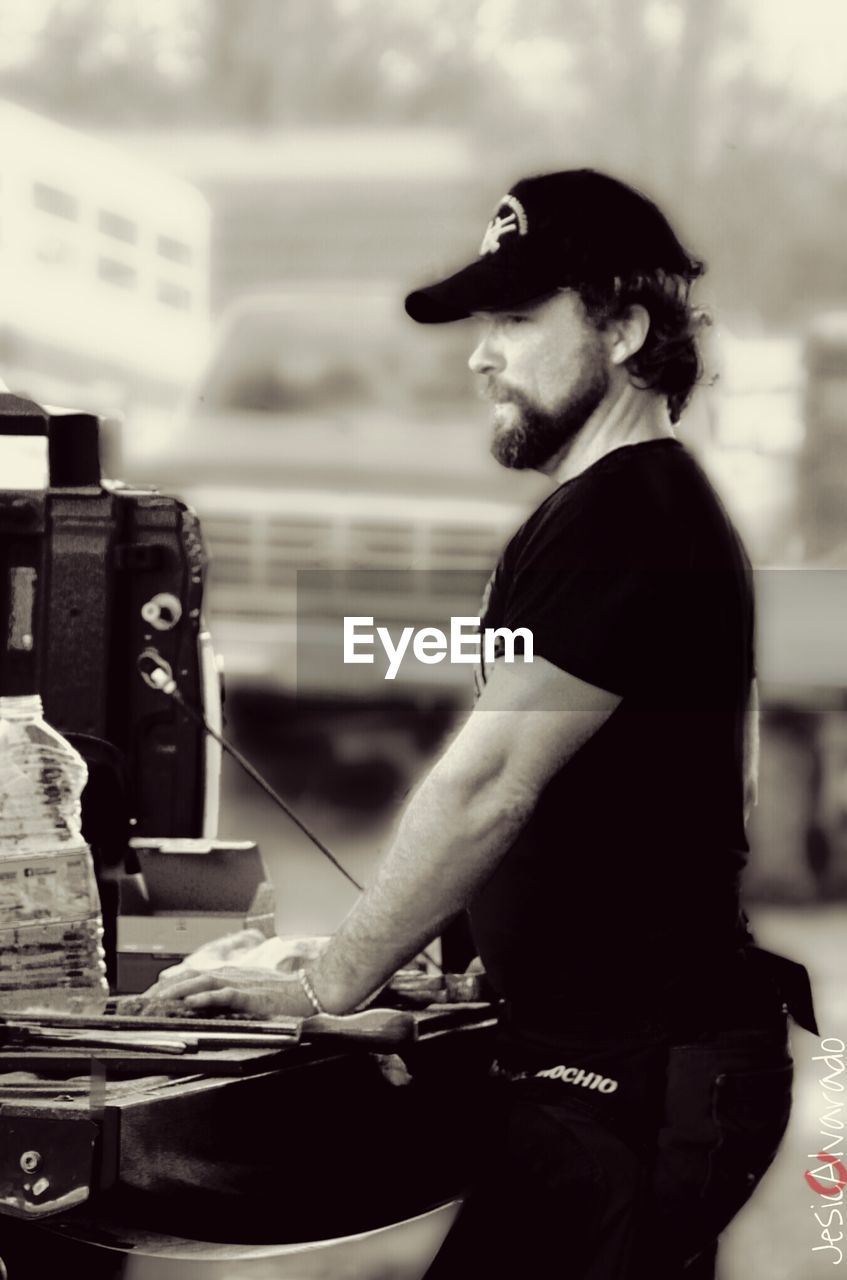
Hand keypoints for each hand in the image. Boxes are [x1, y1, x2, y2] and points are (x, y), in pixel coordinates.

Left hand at [143, 966, 314, 1018]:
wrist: (312, 991)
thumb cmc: (284, 993)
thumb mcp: (250, 991)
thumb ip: (225, 995)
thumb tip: (197, 1003)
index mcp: (229, 975)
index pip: (191, 977)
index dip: (167, 985)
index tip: (147, 997)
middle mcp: (231, 975)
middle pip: (190, 978)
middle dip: (164, 989)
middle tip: (142, 1002)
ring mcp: (242, 983)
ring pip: (203, 983)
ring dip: (178, 991)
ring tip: (157, 1001)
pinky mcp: (253, 995)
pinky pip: (226, 995)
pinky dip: (206, 998)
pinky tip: (191, 1003)